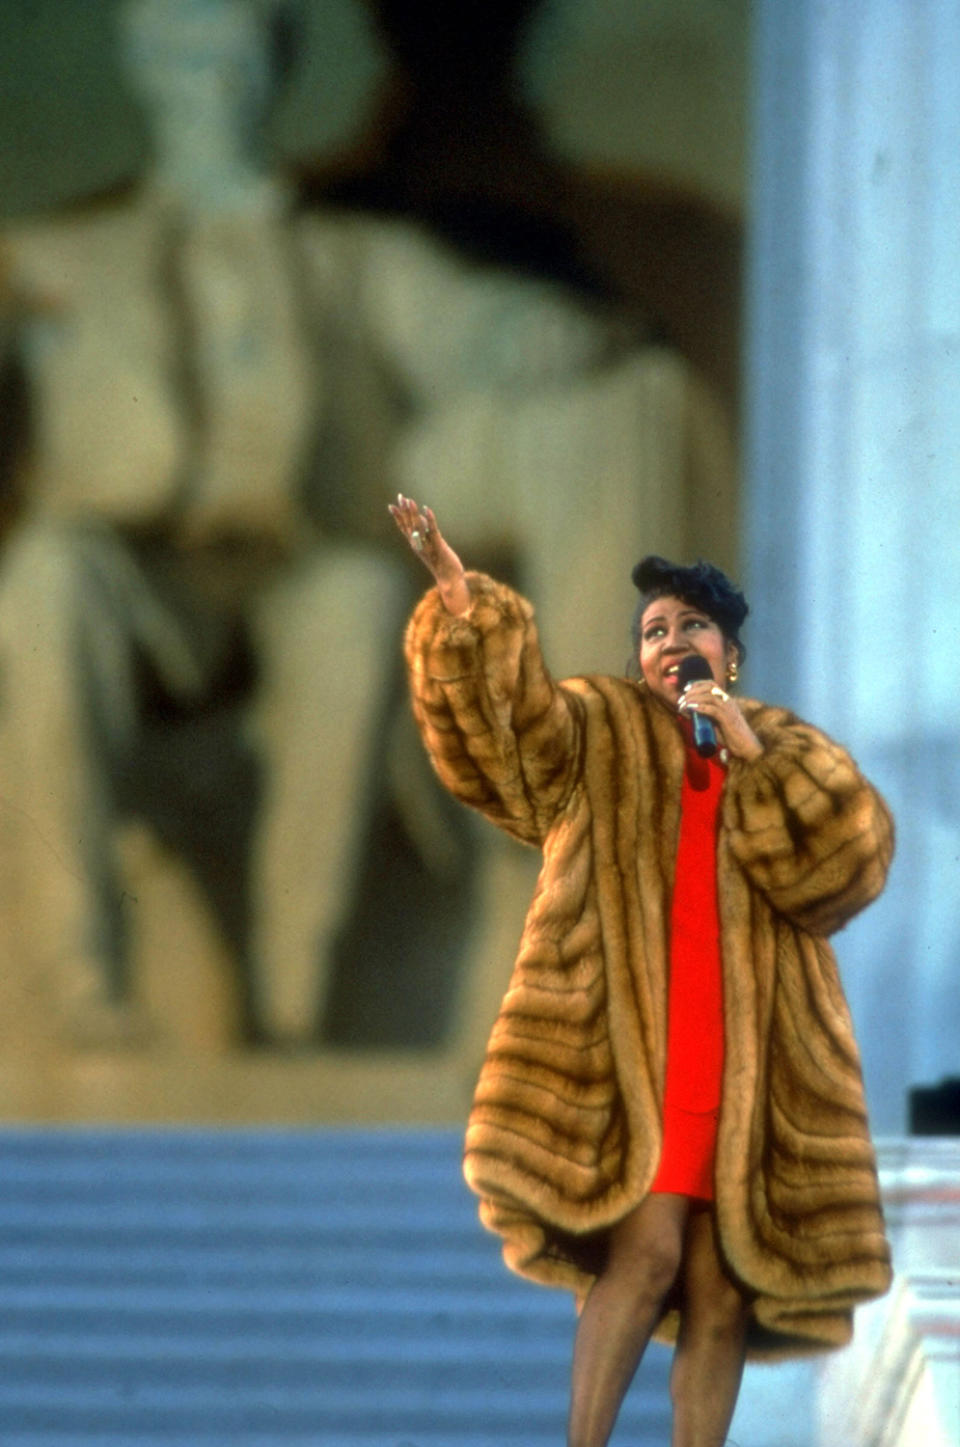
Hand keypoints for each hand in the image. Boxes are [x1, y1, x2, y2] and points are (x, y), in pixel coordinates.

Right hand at [389, 494, 469, 614]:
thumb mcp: (431, 545)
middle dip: (404, 510)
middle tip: (400, 497)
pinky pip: (433, 531)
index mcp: (416, 544)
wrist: (450, 579)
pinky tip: (427, 509)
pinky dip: (429, 520)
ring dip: (414, 513)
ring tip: (410, 500)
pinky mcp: (439, 546)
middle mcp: (419, 545)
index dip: (398, 517)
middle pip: (409, 525)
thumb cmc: (441, 562)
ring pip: (418, 527)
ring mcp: (428, 546)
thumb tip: (421, 517)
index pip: (404, 528)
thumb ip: (425, 532)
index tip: (391, 505)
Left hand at [678, 680, 762, 761]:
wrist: (746, 747)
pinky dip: (700, 707)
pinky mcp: (728, 719)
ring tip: (683, 705)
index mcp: (726, 700)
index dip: (697, 684)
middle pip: (709, 687)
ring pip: (709, 696)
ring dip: (693, 699)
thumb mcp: (715, 723)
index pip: (712, 684)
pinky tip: (691, 709)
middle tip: (680, 700)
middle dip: (692, 691)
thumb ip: (704, 716)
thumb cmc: (730, 736)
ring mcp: (729, 709)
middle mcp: (728, 702)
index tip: (685, 689)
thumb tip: (688, 711)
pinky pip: (712, 709)